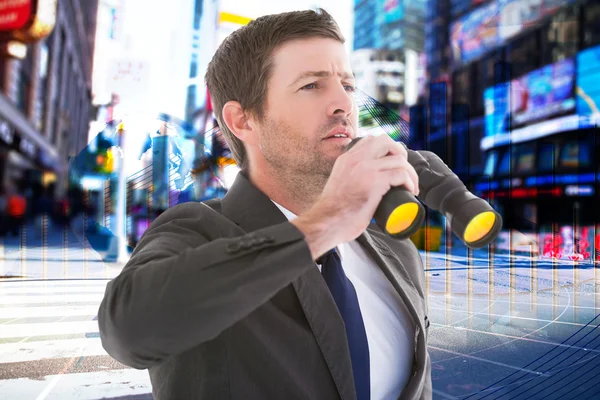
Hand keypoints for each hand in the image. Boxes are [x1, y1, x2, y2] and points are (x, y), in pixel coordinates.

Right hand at [292, 135, 418, 257]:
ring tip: (411, 186)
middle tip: (404, 171)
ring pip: (399, 159)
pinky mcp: (374, 182)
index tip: (392, 164)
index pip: (371, 141)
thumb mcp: (339, 184)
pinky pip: (401, 174)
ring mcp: (365, 169)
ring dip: (410, 172)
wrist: (325, 223)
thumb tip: (362, 186)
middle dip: (401, 153)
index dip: (387, 149)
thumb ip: (349, 178)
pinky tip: (410, 190)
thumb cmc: (332, 212)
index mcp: (346, 159)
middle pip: (386, 141)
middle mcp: (355, 159)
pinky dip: (410, 181)